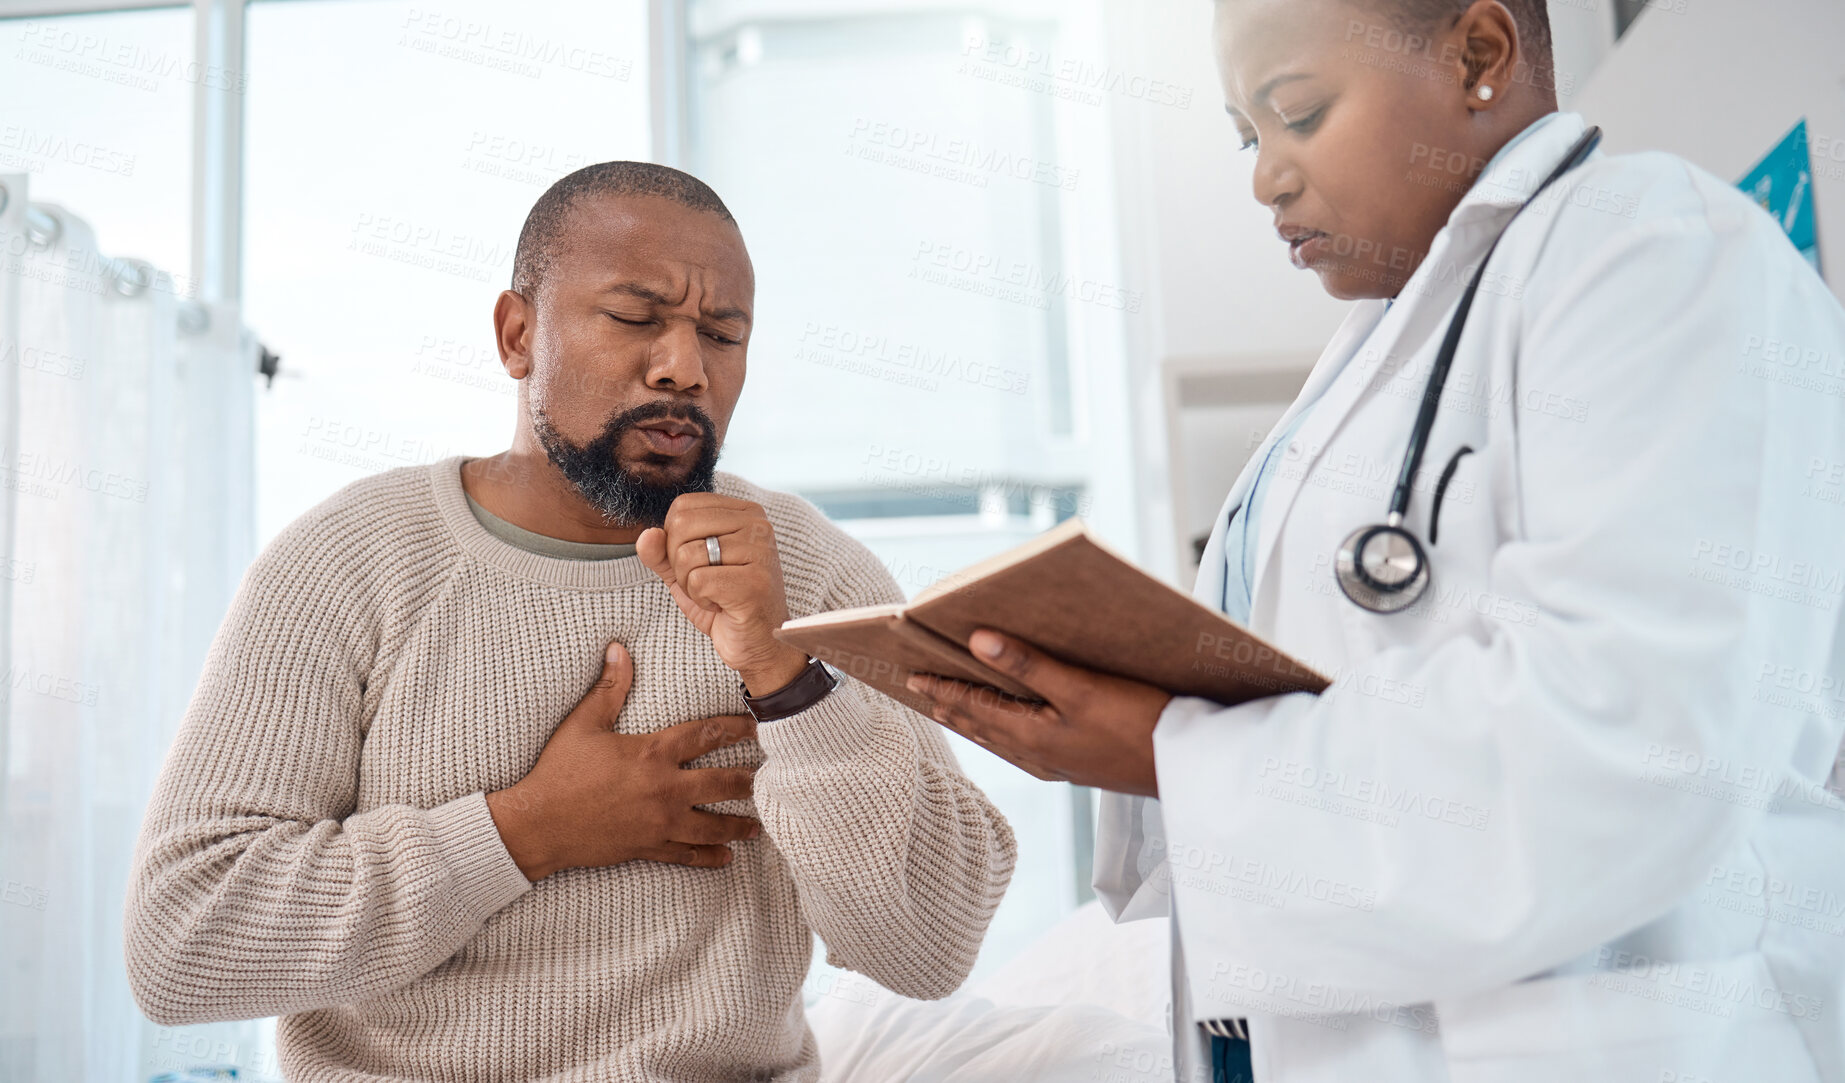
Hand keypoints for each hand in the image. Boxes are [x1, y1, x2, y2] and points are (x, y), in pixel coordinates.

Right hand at [486, 642, 761, 880]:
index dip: (735, 728)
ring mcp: (658, 822)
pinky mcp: (648, 847)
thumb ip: (608, 688)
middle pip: (720, 782)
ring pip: (710, 825)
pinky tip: (726, 858)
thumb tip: (618, 648)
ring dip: (737, 824)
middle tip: (770, 777)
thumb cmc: (558, 772)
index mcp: (652, 754)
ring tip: (758, 825)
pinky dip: (708, 857)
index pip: (705, 735)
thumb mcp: (582, 724)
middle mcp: (664, 789)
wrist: (537, 825)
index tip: (757, 726)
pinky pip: (686, 854)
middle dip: (748, 780)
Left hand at [636, 494, 809, 695]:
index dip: (674, 540)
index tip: (701, 564)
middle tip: (707, 582)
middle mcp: (757, 525)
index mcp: (744, 512)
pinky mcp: (754, 582)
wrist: (758, 644)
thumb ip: (661, 551)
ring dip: (691, 585)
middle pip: (680, 525)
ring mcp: (760, 552)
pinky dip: (701, 600)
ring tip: (717, 595)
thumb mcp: (685, 571)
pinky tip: (723, 607)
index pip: (683, 506)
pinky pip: (698, 581)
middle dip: (678, 563)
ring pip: (686, 555)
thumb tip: (647, 535)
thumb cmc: (725, 603)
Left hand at [904, 629, 1172, 796]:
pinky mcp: (1078, 763)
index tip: (910, 673)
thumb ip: (1028, 665)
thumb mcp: (1082, 688)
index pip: (972, 706)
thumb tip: (977, 641)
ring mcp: (1058, 763)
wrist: (1187, 769)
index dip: (940, 687)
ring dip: (972, 720)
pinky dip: (1003, 730)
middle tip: (918, 688)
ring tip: (949, 708)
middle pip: (980, 725)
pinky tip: (1009, 727)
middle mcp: (1037, 755)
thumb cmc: (1139, 725)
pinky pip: (1023, 746)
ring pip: (1000, 738)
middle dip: (948, 704)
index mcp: (1031, 736)